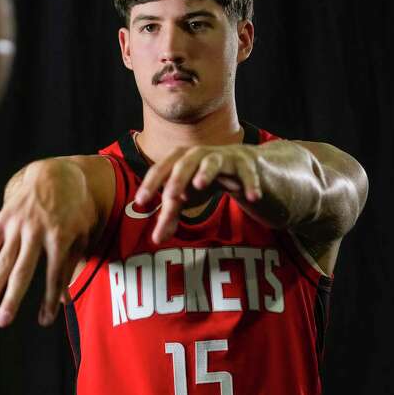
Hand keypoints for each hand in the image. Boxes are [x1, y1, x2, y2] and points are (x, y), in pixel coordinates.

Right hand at [0, 159, 96, 327]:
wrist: (55, 174)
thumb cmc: (75, 209)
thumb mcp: (82, 232)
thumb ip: (72, 263)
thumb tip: (63, 300)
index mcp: (61, 236)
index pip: (54, 275)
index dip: (49, 299)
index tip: (45, 320)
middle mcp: (37, 231)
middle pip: (23, 270)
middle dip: (12, 297)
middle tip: (3, 321)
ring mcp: (18, 224)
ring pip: (3, 260)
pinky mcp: (4, 218)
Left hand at [134, 145, 262, 243]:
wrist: (246, 167)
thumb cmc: (209, 181)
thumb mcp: (189, 197)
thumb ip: (171, 215)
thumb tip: (156, 240)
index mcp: (182, 161)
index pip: (162, 168)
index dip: (151, 183)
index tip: (141, 202)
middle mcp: (201, 155)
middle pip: (185, 160)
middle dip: (177, 177)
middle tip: (170, 196)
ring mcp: (225, 158)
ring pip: (213, 160)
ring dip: (205, 171)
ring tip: (199, 185)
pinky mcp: (247, 165)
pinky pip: (247, 172)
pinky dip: (249, 183)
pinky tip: (252, 198)